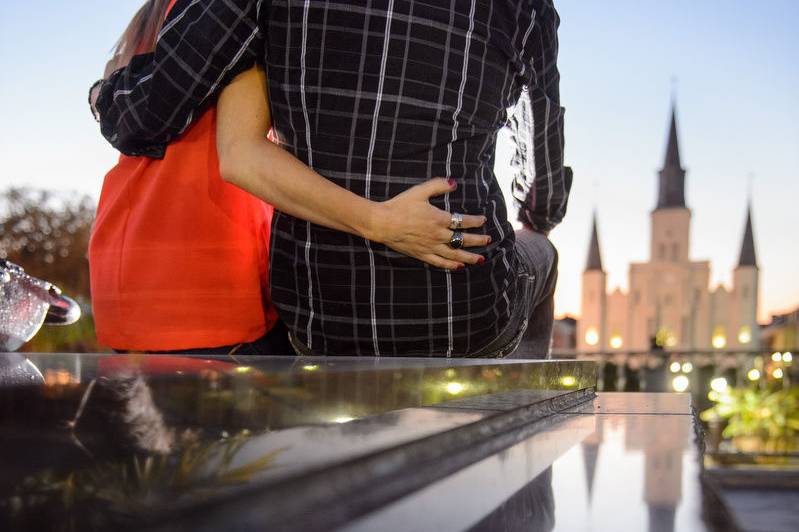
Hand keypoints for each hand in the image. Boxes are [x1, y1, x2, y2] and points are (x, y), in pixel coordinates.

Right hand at [369, 178, 489, 269]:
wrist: (383, 223)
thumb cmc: (400, 205)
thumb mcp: (420, 191)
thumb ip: (438, 186)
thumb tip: (454, 183)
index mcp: (439, 219)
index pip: (464, 221)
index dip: (476, 221)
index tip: (483, 220)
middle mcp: (438, 235)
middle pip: (463, 240)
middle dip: (478, 240)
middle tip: (488, 240)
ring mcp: (431, 247)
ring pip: (455, 255)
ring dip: (470, 257)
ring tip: (481, 259)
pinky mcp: (422, 255)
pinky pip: (440, 262)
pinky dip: (451, 265)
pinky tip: (459, 266)